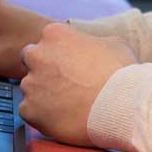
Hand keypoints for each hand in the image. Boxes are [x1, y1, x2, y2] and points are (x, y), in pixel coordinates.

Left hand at [18, 22, 136, 146]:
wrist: (122, 105)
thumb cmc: (121, 73)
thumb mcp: (113, 42)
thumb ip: (95, 42)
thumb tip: (97, 47)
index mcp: (54, 33)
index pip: (46, 41)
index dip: (58, 54)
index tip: (70, 66)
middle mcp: (37, 55)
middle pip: (30, 60)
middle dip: (43, 69)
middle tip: (64, 84)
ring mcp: (31, 84)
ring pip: (31, 88)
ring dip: (44, 94)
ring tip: (69, 105)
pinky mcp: (30, 110)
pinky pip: (29, 111)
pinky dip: (42, 116)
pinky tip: (63, 118)